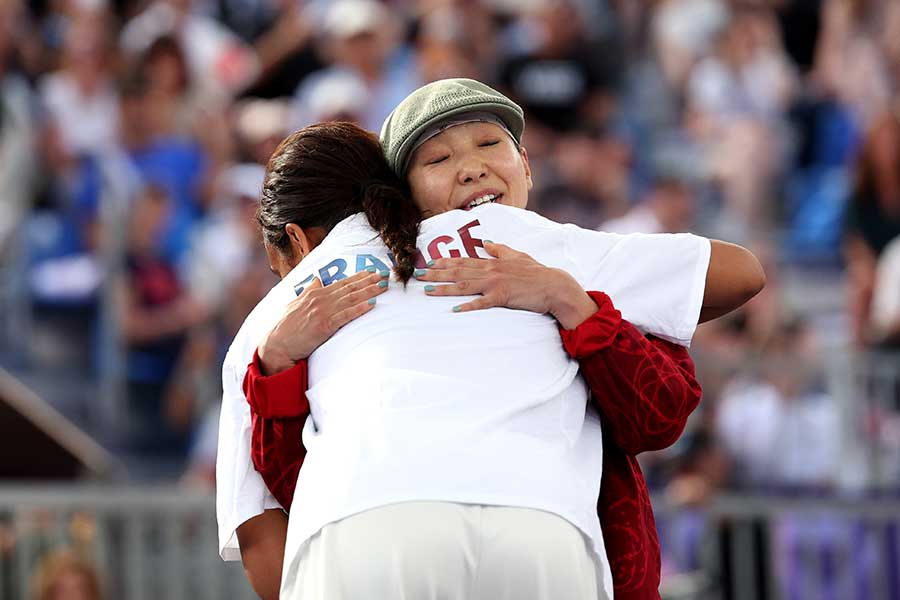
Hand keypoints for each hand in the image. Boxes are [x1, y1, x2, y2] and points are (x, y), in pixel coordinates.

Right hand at [257, 269, 388, 373]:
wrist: (276, 346)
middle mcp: (320, 299)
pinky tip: (371, 304)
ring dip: (369, 291)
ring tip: (383, 286)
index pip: (342, 282)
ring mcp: (322, 311)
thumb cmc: (285, 327)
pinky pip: (345, 315)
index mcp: (315, 293)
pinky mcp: (324, 326)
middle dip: (369, 281)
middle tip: (386, 275)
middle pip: (350, 288)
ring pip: (350, 298)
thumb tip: (317, 279)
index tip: (373, 272)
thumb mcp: (296, 304)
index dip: (359, 277)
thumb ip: (308, 291)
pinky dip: (358, 308)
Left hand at [416, 242, 597, 328]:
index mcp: (492, 261)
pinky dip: (468, 306)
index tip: (427, 263)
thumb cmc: (535, 272)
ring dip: (444, 288)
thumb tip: (487, 243)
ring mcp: (495, 283)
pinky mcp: (503, 296)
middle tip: (417, 276)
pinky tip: (455, 310)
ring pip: (464, 285)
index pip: (462, 260)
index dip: (443, 262)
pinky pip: (482, 302)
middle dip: (435, 273)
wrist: (553, 285)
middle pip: (457, 271)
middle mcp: (490, 270)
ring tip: (427, 291)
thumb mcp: (517, 255)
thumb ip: (500, 249)